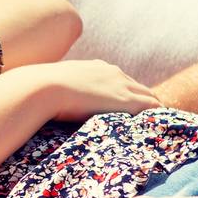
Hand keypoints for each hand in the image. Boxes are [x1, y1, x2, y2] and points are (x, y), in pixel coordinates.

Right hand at [38, 59, 160, 121]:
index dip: (126, 95)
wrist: (44, 88)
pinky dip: (157, 116)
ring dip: (154, 111)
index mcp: (97, 68)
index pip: (121, 81)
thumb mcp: (52, 87)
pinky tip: (157, 129)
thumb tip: (44, 101)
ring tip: (158, 128)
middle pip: (140, 88)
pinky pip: (153, 107)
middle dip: (146, 102)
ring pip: (151, 97)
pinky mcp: (126, 100)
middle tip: (149, 121)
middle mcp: (114, 73)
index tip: (127, 109)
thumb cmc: (39, 91)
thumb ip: (59, 92)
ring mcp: (122, 86)